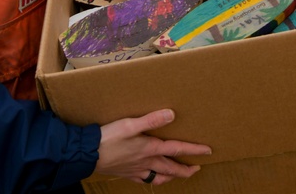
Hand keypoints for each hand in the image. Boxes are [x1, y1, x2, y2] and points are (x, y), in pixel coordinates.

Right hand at [96, 108, 211, 184]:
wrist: (88, 155)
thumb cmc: (109, 138)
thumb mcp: (130, 124)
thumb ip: (151, 120)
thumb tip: (171, 114)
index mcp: (150, 148)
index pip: (177, 149)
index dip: (194, 150)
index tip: (207, 151)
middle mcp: (146, 162)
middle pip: (171, 168)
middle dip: (186, 169)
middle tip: (197, 168)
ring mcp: (136, 170)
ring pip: (160, 177)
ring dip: (172, 176)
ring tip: (178, 175)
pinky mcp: (126, 174)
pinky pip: (145, 180)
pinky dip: (153, 180)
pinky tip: (152, 178)